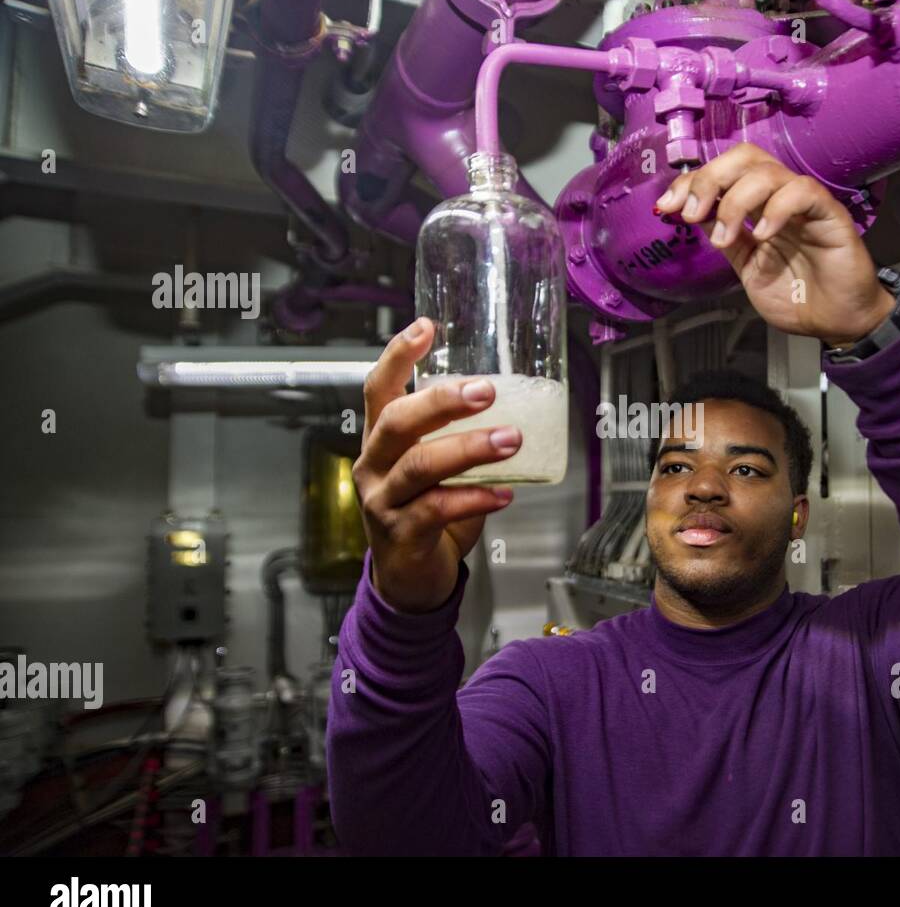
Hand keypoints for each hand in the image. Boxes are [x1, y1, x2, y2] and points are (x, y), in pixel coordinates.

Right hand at [352, 318, 521, 613]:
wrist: (410, 580)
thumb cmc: (430, 515)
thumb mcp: (439, 470)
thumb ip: (460, 439)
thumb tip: (519, 407)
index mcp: (381, 441)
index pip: (379, 389)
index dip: (398, 356)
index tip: (425, 326)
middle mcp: (374, 466)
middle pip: (398, 421)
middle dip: (442, 401)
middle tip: (487, 391)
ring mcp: (382, 501)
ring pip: (420, 466)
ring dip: (469, 449)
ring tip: (511, 441)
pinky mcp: (400, 535)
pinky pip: (437, 510)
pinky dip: (475, 499)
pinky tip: (504, 494)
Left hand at [655, 142, 894, 346]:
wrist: (835, 323)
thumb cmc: (797, 297)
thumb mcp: (747, 267)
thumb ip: (727, 238)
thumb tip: (693, 213)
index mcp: (759, 206)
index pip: (724, 173)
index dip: (692, 181)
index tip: (668, 206)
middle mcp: (780, 197)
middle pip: (744, 158)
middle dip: (709, 179)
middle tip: (691, 212)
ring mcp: (806, 203)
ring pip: (767, 172)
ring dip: (735, 202)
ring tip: (724, 238)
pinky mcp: (830, 214)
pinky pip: (802, 193)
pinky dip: (776, 209)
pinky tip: (763, 235)